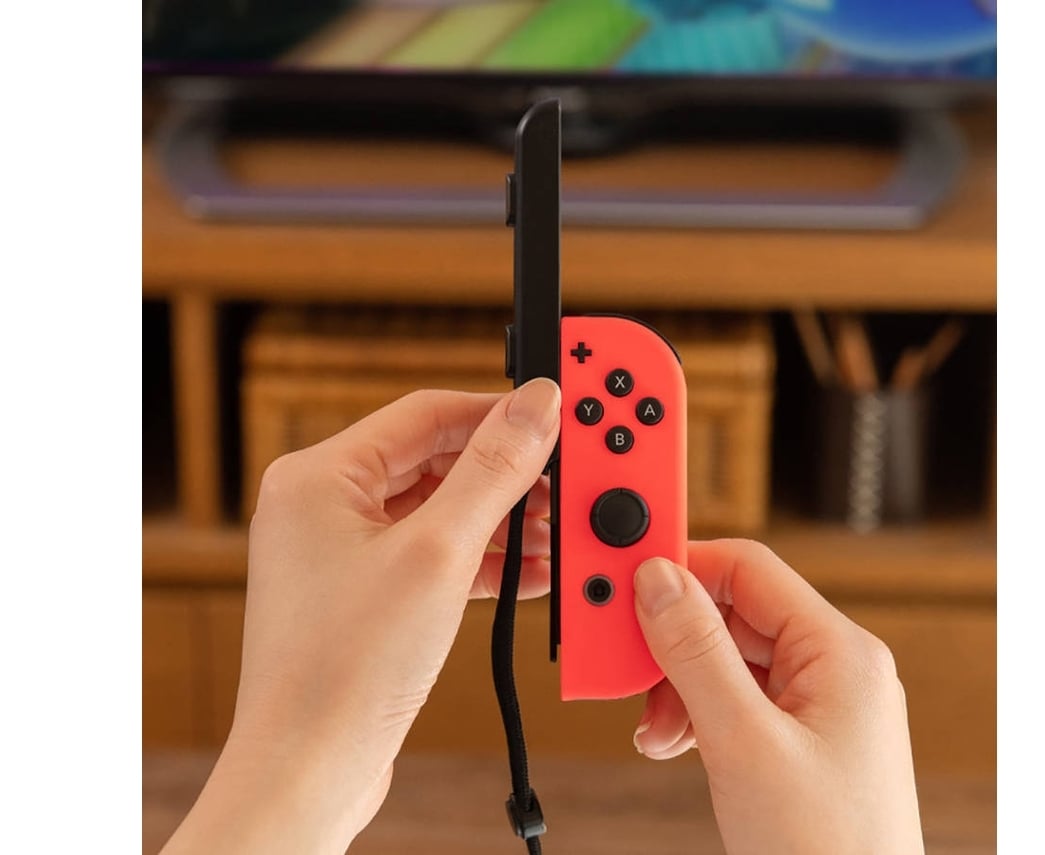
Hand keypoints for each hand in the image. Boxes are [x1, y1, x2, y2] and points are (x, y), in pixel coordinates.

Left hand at [161, 380, 560, 854]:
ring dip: (498, 521)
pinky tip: (529, 573)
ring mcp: (338, 552)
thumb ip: (493, 472)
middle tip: (561, 483)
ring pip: (436, 509)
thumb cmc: (346, 669)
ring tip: (555, 533)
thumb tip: (535, 406)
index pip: (426, 413)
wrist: (309, 770)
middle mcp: (321, 506)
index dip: (497, 411)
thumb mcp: (439, 554)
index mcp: (318, 476)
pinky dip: (478, 560)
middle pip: (434, 460)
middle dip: (505, 475)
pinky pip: (430, 554)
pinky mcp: (360, 594)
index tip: (553, 415)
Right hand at [631, 541, 924, 854]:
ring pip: (729, 662)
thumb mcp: (744, 743)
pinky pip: (738, 702)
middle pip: (732, 615)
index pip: (748, 569)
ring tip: (654, 728)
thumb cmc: (827, 851)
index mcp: (839, 652)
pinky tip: (672, 742)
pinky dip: (695, 716)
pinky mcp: (800, 743)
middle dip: (672, 644)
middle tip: (628, 669)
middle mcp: (834, 670)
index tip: (626, 578)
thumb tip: (659, 581)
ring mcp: (819, 708)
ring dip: (677, 687)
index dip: (683, 567)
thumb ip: (697, 654)